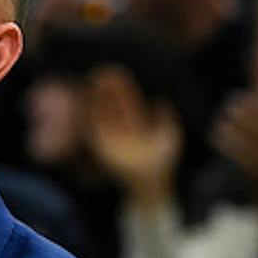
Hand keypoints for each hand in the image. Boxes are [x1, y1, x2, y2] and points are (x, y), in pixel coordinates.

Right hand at [82, 66, 182, 207]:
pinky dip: (89, 114)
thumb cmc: (163, 163)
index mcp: (137, 124)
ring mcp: (111, 138)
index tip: (116, 73)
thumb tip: (161, 102)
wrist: (152, 184)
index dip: (121, 88)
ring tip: (93, 81)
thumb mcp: (170, 137)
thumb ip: (167, 119)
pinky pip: (92, 128)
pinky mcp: (101, 148)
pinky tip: (88, 100)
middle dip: (106, 89)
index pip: (126, 101)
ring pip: (101, 113)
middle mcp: (122, 129)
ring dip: (95, 98)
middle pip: (111, 104)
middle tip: (102, 72)